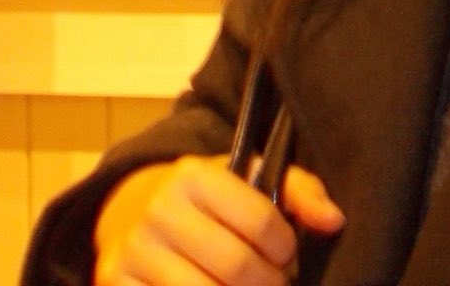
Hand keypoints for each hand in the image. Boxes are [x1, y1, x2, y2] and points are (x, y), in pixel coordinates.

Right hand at [94, 155, 345, 285]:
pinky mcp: (115, 283)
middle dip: (268, 284)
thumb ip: (298, 192)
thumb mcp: (247, 179)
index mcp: (193, 175)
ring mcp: (134, 252)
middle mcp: (158, 210)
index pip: (261, 220)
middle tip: (273, 283)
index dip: (285, 247)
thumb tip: (334, 221)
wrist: (128, 207)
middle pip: (238, 269)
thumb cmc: (206, 200)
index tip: (286, 254)